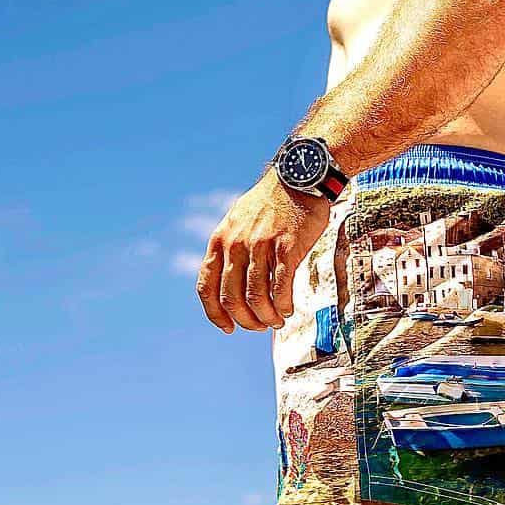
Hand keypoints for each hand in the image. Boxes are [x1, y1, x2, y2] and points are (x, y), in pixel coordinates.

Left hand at [196, 168, 330, 333]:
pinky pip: (280, 287)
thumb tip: (233, 284)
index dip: (214, 313)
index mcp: (220, 240)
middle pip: (231, 298)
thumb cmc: (271, 203)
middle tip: (258, 326)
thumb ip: (232, 250)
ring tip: (276, 321)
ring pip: (256, 297)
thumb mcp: (238, 221)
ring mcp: (260, 245)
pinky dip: (283, 305)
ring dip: (266, 317)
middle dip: (245, 320)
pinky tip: (288, 309)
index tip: (227, 327)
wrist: (298, 177)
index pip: (206, 286)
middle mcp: (236, 244)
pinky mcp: (286, 247)